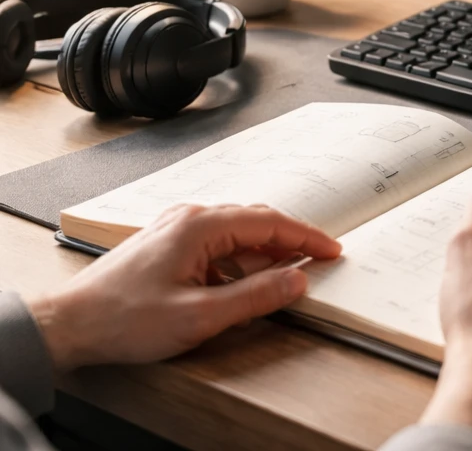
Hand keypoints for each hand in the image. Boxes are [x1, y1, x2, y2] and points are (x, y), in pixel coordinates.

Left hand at [27, 204, 340, 371]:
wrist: (69, 325)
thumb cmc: (123, 319)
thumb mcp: (198, 317)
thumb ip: (254, 297)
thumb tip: (297, 281)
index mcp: (202, 225)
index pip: (270, 222)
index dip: (306, 237)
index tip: (331, 251)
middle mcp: (191, 218)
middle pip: (256, 222)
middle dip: (290, 242)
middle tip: (318, 261)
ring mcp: (177, 229)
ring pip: (237, 234)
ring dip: (263, 254)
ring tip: (285, 278)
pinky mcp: (169, 246)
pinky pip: (217, 245)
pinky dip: (240, 261)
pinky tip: (243, 284)